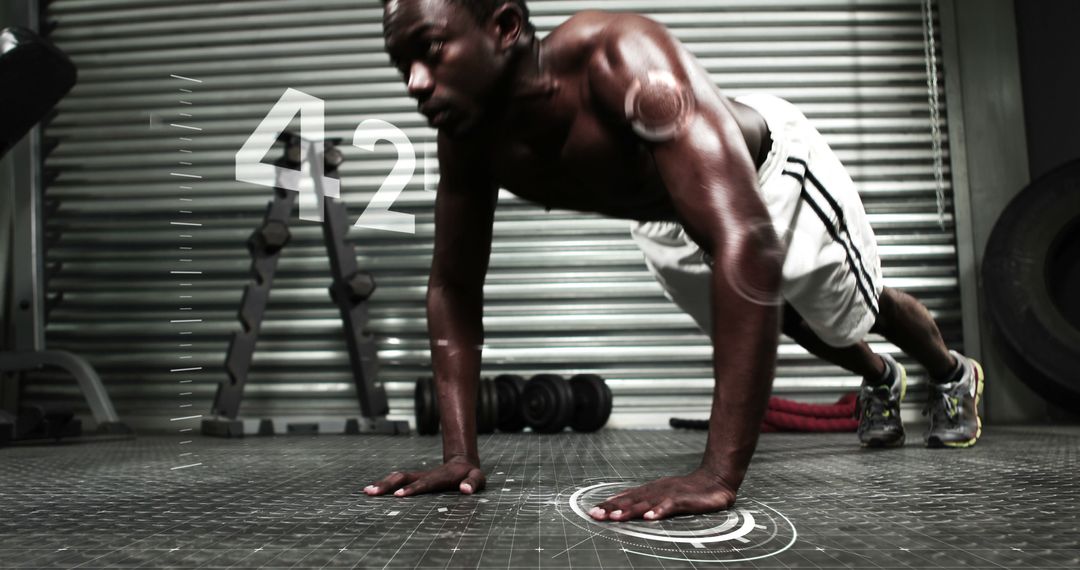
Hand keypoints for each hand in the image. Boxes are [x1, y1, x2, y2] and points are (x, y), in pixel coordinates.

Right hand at [363, 459, 484, 496]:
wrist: (462, 462)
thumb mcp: (478, 478)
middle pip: (404, 477)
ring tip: (367, 491)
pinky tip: (371, 491)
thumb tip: (465, 490)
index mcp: (440, 477)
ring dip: (382, 483)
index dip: (412, 489)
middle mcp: (425, 475)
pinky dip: (384, 484)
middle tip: (372, 492)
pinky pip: (397, 480)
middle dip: (388, 484)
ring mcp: (418, 476)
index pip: (424, 484)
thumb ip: (473, 483)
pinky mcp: (414, 479)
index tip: (398, 495)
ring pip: (398, 477)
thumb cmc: (471, 475)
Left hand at [587, 469, 736, 520]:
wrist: (715, 480)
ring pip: (645, 503)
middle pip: (630, 500)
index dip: (608, 504)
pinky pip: (669, 506)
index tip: (593, 511)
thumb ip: (646, 501)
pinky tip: (649, 517)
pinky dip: (658, 511)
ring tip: (614, 517)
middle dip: (611, 508)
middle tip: (595, 514)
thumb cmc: (688, 491)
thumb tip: (624, 508)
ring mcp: (668, 494)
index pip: (625, 497)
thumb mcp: (663, 495)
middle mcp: (655, 490)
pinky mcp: (683, 500)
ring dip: (629, 511)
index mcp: (650, 490)